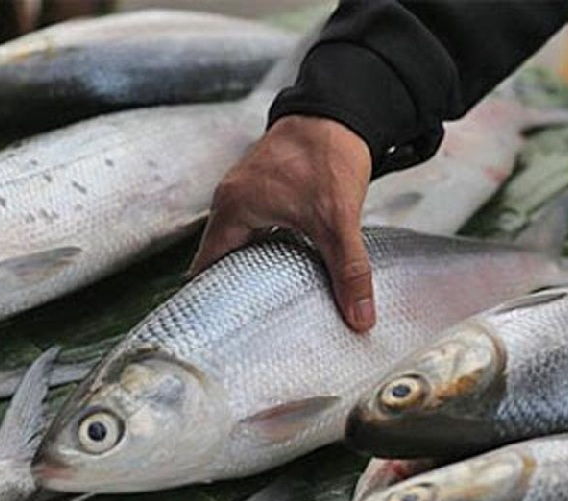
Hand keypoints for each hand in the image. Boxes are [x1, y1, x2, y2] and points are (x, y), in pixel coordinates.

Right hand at [190, 115, 374, 331]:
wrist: (340, 110)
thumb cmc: (328, 156)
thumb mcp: (338, 221)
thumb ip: (349, 272)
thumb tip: (360, 318)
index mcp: (234, 207)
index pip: (206, 265)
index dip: (211, 296)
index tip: (220, 323)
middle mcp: (230, 197)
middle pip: (219, 255)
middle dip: (231, 286)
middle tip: (245, 320)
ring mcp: (244, 189)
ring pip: (237, 240)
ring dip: (248, 266)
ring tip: (262, 299)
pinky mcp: (262, 185)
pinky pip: (251, 225)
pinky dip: (261, 246)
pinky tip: (280, 264)